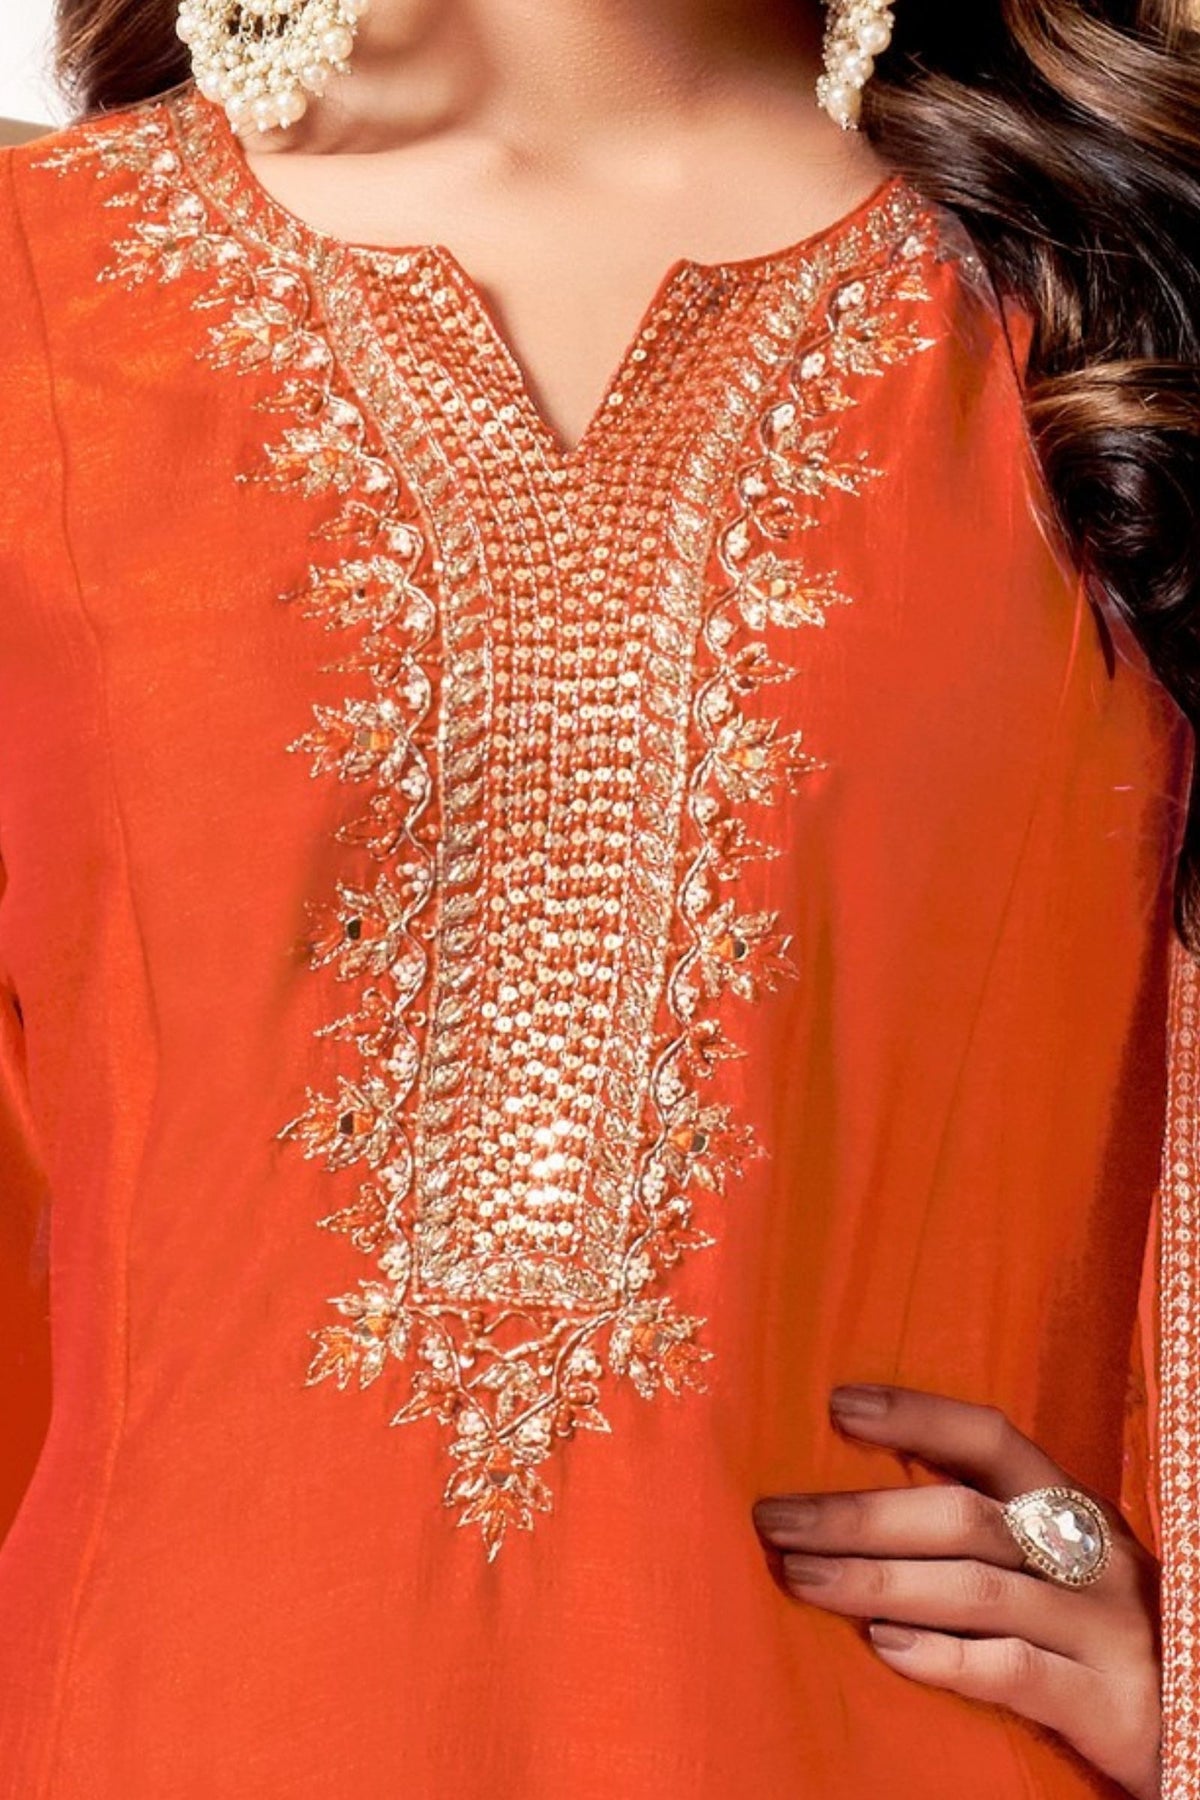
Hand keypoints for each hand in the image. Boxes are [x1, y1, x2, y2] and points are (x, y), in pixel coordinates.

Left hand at [752, 1385, 1160, 1798]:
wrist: (1198, 1722)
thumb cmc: (1101, 1638)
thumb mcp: (1059, 1570)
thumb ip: (987, 1535)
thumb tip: (864, 1505)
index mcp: (1072, 1510)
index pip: (991, 1440)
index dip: (917, 1415)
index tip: (837, 1403)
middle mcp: (1090, 1556)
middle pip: (963, 1515)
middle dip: (861, 1513)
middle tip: (776, 1517)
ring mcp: (1102, 1629)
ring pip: (974, 1588)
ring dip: (875, 1579)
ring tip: (800, 1576)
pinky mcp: (1107, 1703)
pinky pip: (1012, 1670)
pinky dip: (942, 1656)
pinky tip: (885, 1647)